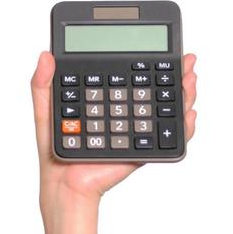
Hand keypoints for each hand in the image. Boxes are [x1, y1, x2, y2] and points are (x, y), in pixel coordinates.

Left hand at [32, 50, 197, 204]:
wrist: (63, 183)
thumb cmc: (55, 152)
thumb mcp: (45, 111)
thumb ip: (42, 83)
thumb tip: (44, 55)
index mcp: (108, 100)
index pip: (133, 75)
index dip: (152, 62)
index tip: (165, 50)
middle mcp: (126, 113)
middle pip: (158, 90)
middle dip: (177, 75)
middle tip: (186, 63)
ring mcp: (137, 130)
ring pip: (168, 110)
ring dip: (185, 94)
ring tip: (189, 82)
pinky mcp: (143, 149)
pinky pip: (169, 139)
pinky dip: (184, 127)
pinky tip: (188, 114)